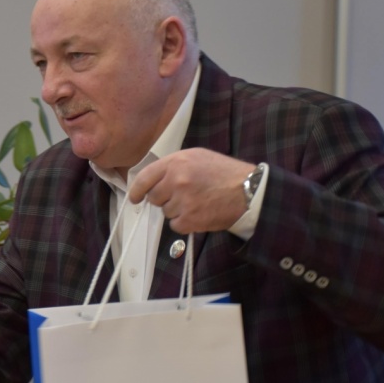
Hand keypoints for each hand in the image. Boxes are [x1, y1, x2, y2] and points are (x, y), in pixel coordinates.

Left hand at [129, 148, 253, 233]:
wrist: (249, 191)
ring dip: (177, 210)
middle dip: (163, 199)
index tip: (134, 197)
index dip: (136, 190)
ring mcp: (182, 201)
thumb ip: (174, 166)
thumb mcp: (197, 157)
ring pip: (165, 212)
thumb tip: (153, 180)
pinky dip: (184, 223)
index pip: (145, 178)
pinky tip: (199, 213)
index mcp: (176, 162)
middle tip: (182, 196)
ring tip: (197, 202)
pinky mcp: (189, 219)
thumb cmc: (224, 173)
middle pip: (154, 197)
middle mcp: (176, 180)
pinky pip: (175, 225)